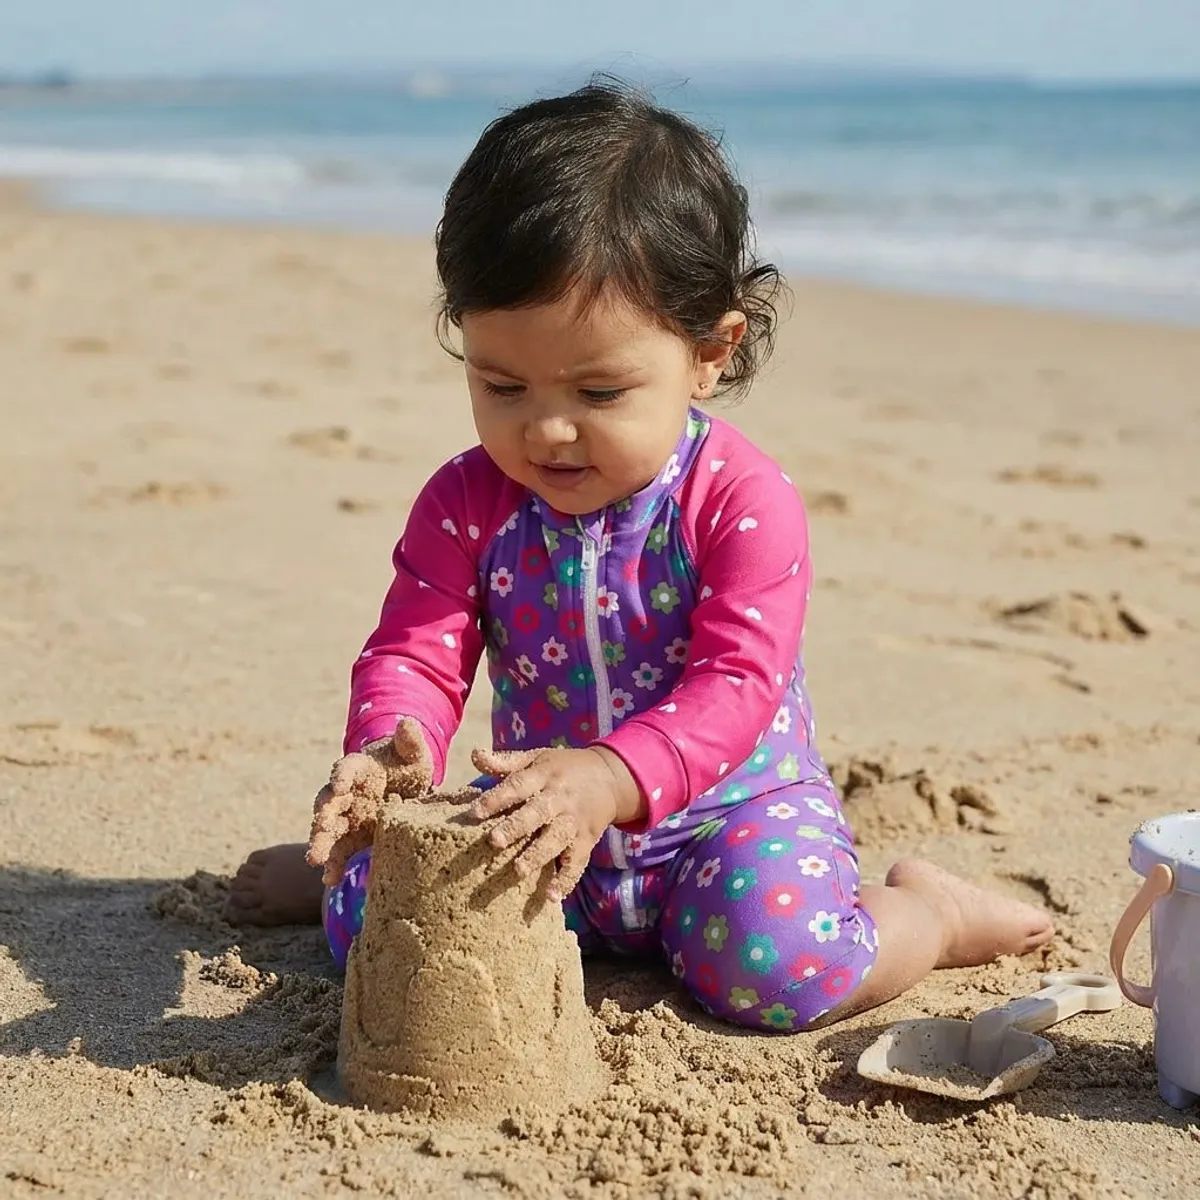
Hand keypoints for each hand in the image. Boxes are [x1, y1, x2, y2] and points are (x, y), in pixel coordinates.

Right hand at [306, 717, 432, 886]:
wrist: (407, 786)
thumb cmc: (407, 764)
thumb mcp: (414, 753)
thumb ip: (410, 740)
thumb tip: (407, 722)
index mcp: (358, 767)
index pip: (345, 768)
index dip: (341, 775)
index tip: (339, 785)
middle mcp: (346, 792)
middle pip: (329, 802)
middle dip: (324, 815)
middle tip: (322, 828)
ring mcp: (347, 816)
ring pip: (328, 829)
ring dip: (321, 843)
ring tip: (317, 861)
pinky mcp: (352, 837)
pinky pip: (339, 851)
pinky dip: (334, 865)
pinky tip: (330, 880)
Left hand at [469, 744, 644, 900]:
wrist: (611, 777)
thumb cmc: (564, 768)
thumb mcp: (537, 757)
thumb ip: (506, 762)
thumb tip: (474, 755)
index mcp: (545, 776)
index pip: (519, 785)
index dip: (497, 798)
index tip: (474, 812)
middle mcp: (560, 799)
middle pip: (537, 813)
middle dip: (516, 827)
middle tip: (494, 841)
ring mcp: (574, 822)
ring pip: (556, 839)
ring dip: (538, 855)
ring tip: (518, 871)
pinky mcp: (585, 842)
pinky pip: (577, 863)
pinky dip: (566, 880)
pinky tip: (552, 897)